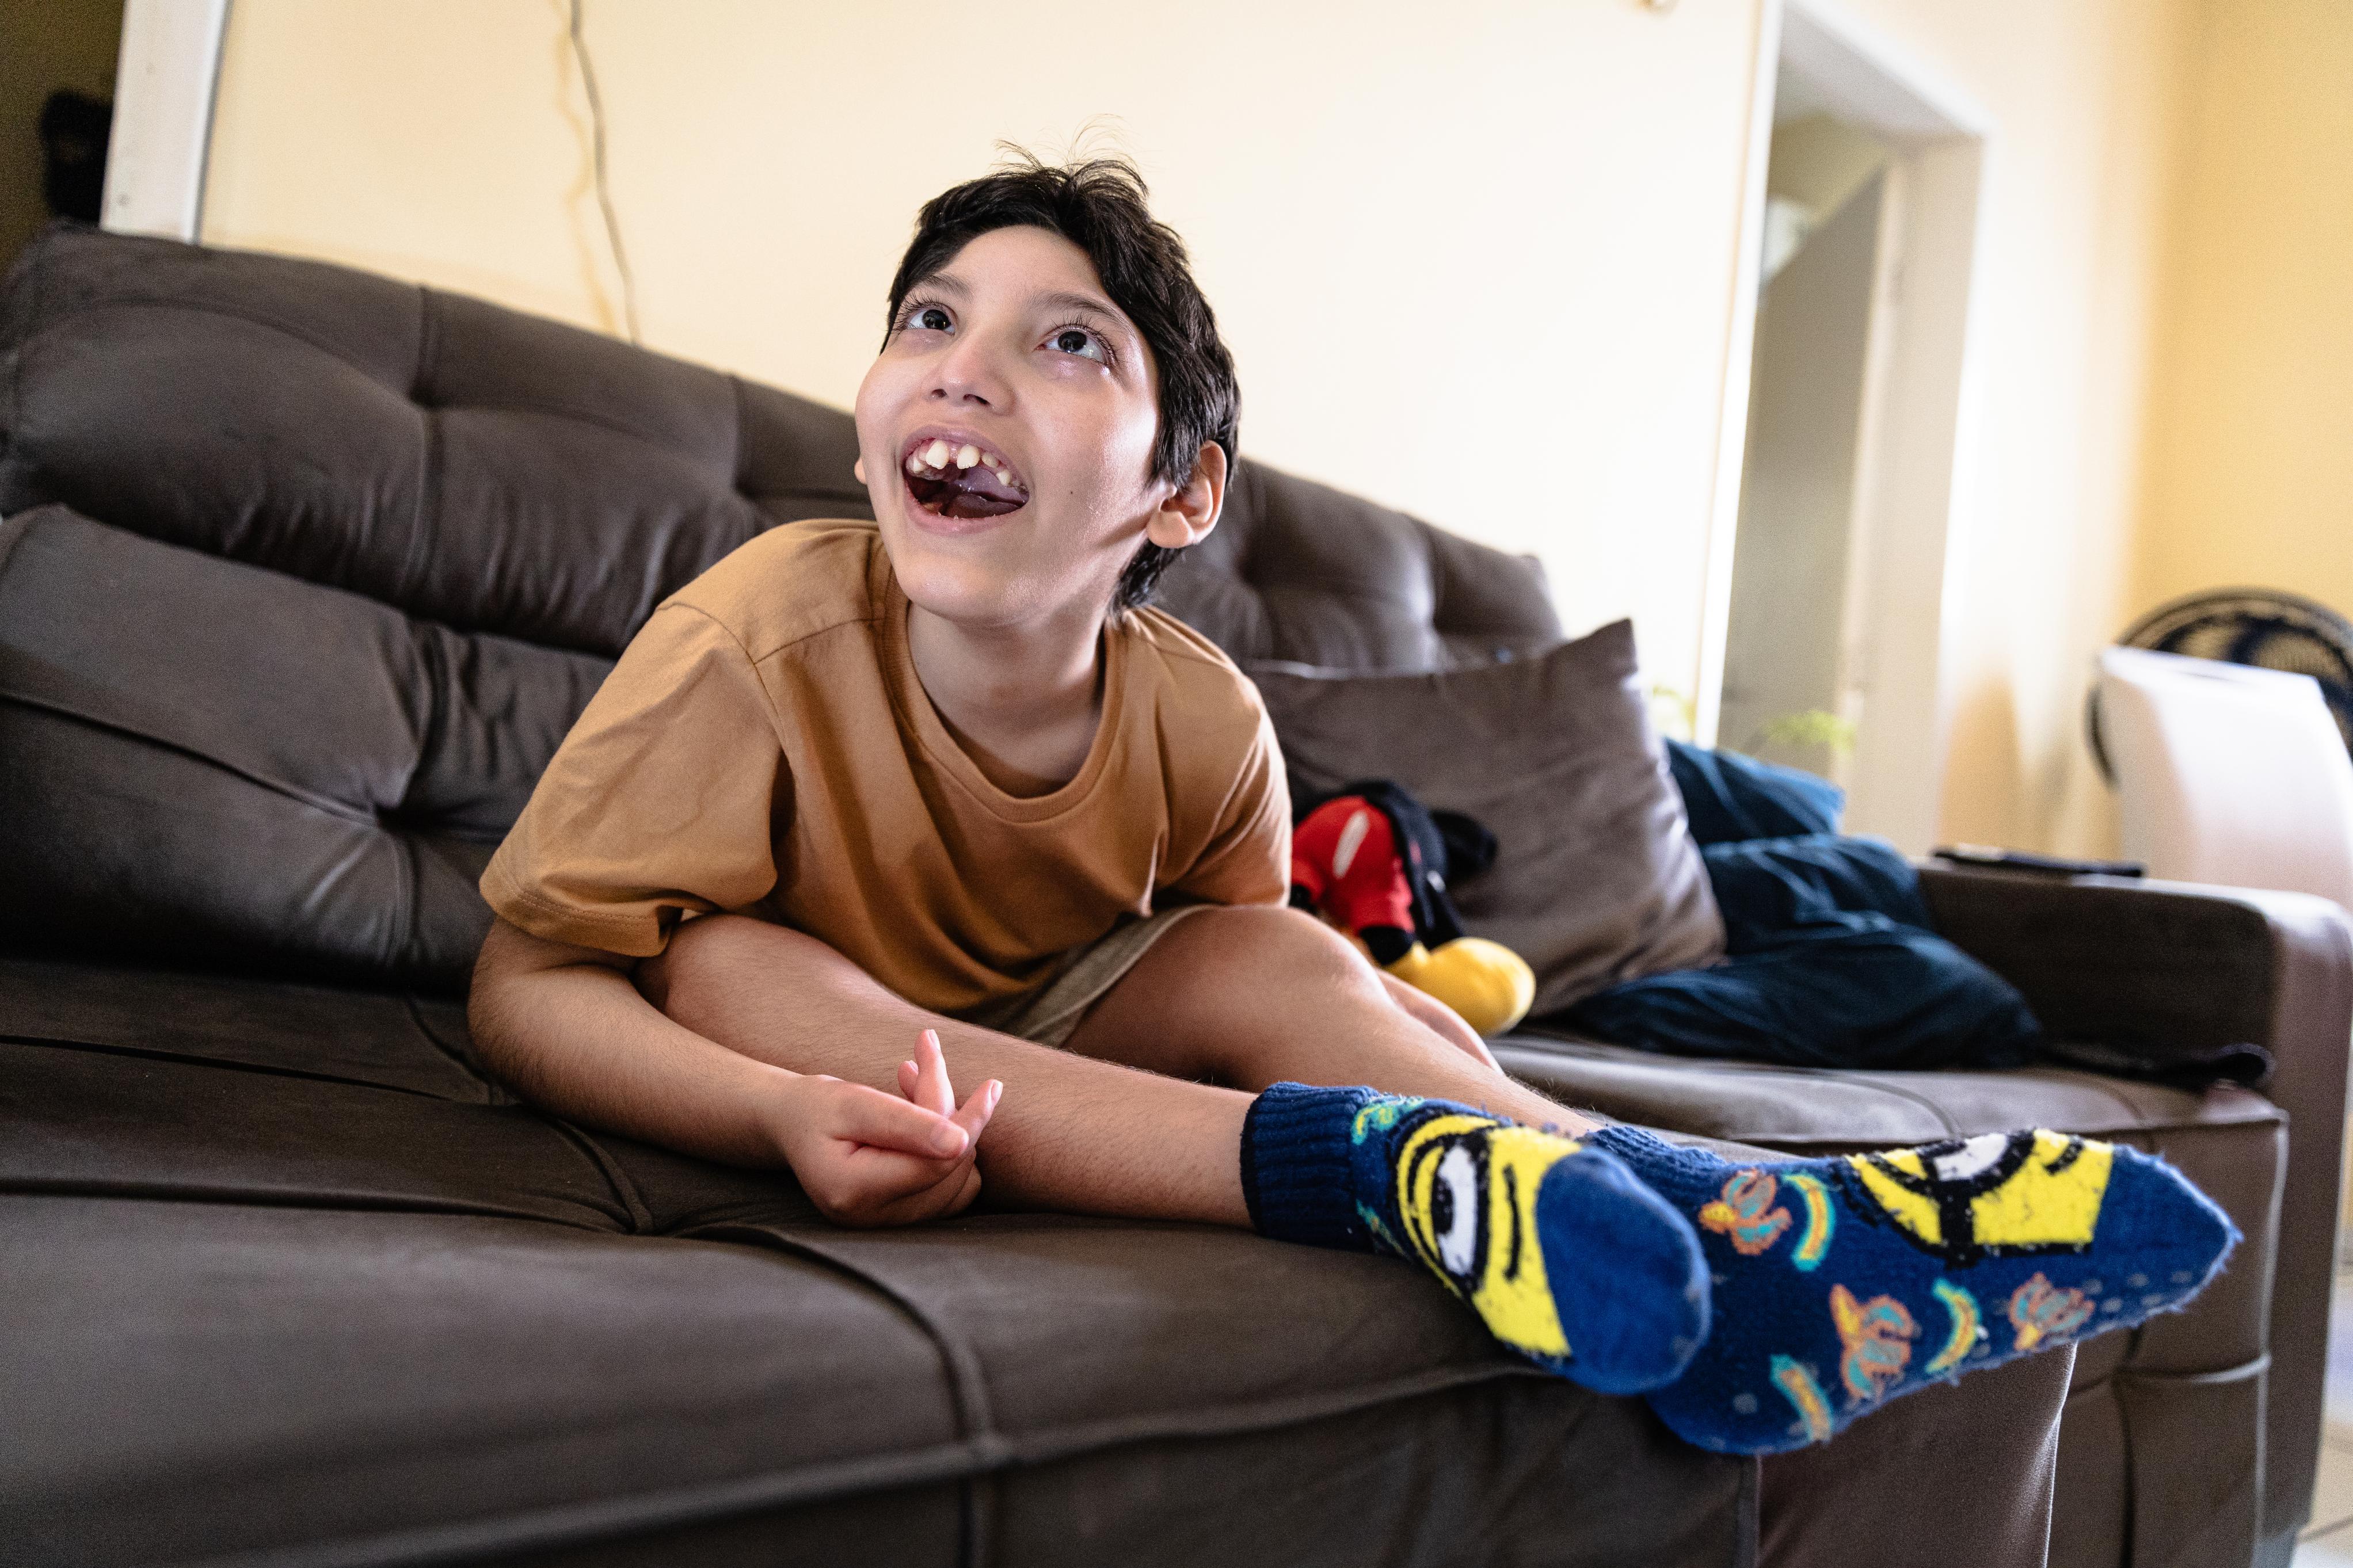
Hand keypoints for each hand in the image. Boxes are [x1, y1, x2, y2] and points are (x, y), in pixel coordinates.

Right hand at [773, 1029, 1001, 1227]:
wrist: (790, 1122)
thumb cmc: (815, 1108)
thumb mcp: (854, 1103)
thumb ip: (905, 1123)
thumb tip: (962, 1142)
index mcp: (853, 1194)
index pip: (937, 1164)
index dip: (970, 1123)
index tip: (992, 1086)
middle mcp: (873, 1220)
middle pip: (949, 1168)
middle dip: (951, 1110)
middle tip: (928, 1057)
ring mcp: (888, 1223)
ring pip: (957, 1177)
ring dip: (951, 1123)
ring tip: (915, 1078)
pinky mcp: (903, 1215)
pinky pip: (951, 1186)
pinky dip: (947, 1146)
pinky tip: (924, 1112)